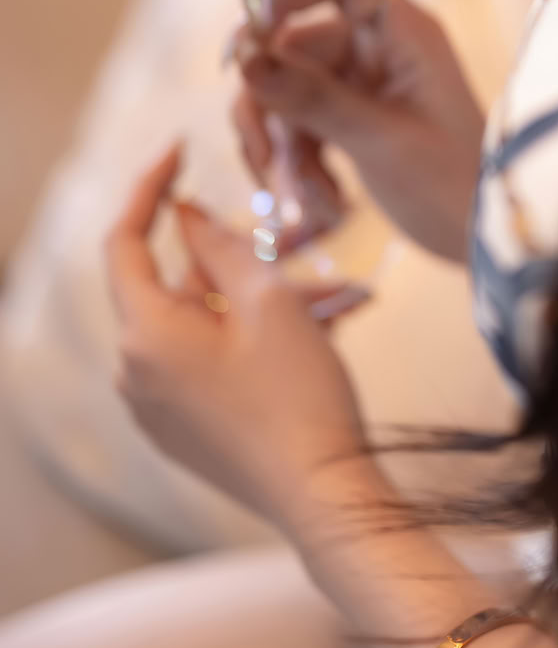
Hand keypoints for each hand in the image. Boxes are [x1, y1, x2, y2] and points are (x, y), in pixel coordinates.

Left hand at [106, 145, 373, 531]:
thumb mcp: (268, 301)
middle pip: (179, 285)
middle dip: (245, 259)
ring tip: (342, 298)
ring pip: (208, 323)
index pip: (126, 240)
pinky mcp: (189, 432)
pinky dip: (259, 338)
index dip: (151, 188)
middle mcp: (137, 373)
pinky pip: (215, 361)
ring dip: (267, 301)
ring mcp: (160, 408)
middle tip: (307, 243)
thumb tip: (185, 214)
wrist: (326, 498)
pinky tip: (325, 329)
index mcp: (146, 335)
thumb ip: (221, 246)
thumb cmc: (299, 396)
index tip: (180, 150)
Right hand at [233, 0, 485, 261]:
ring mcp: (361, 83)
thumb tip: (244, 58)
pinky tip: (321, 206)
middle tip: (266, 159)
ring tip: (304, 200)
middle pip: (290, 45)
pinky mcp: (349, 120)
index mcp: (402, 31)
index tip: (246, 48)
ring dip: (282, 148)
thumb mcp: (379, 139)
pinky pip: (297, 126)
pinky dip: (297, 166)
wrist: (481, 239)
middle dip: (269, 107)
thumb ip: (312, 97)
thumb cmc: (452, 183)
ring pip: (283, 91)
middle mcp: (378, 48)